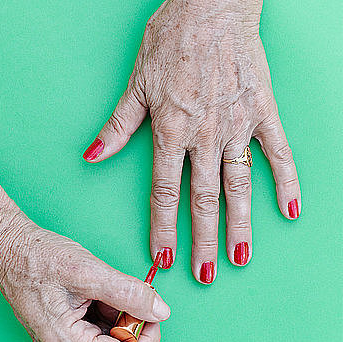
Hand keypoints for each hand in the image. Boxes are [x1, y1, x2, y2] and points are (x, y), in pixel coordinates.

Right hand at [0, 213, 170, 341]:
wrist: (8, 248)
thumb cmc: (37, 258)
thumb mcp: (89, 271)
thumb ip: (129, 293)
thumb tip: (160, 311)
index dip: (146, 339)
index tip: (151, 313)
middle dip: (130, 325)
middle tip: (128, 294)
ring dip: (117, 318)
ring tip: (103, 289)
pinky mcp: (61, 337)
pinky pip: (95, 336)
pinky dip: (105, 315)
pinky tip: (95, 294)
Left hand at [83, 0, 300, 283]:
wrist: (210, 7)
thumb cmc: (170, 42)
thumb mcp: (135, 85)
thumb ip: (117, 126)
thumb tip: (92, 156)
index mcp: (169, 131)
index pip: (163, 192)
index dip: (163, 228)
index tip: (163, 258)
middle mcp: (204, 135)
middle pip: (202, 199)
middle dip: (201, 240)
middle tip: (204, 274)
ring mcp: (237, 125)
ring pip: (239, 185)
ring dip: (240, 224)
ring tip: (240, 257)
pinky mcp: (263, 111)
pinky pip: (278, 152)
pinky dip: (286, 181)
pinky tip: (290, 210)